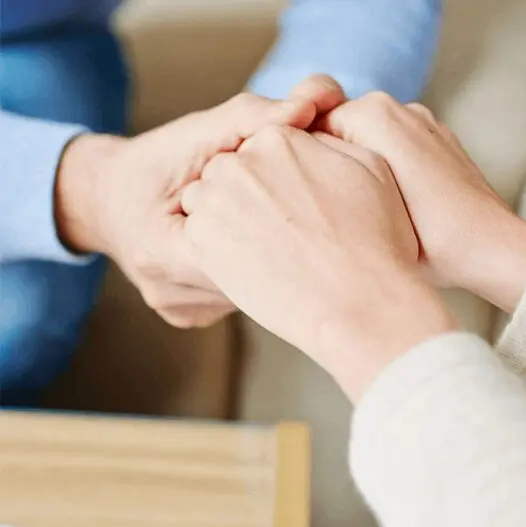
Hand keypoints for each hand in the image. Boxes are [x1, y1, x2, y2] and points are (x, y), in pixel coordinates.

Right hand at [55, 78, 344, 327]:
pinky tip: (253, 249)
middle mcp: (169, 293)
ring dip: (268, 259)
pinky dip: (252, 272)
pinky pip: (238, 298)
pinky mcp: (189, 318)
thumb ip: (252, 118)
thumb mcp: (198, 131)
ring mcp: (180, 311)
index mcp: (161, 250)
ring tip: (273, 230)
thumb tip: (313, 105)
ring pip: (250, 293)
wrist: (108, 201)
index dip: (281, 220)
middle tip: (303, 216)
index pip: (245, 248)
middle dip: (279, 242)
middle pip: (253, 278)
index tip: (308, 201)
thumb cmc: (155, 163)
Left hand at [181, 125, 455, 399]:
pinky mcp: (200, 241)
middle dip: (248, 194)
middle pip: (231, 171)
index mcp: (279, 138)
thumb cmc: (374, 239)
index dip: (278, 179)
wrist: (358, 302)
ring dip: (228, 218)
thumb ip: (327, 143)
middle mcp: (240, 162)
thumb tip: (306, 137)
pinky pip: (199, 235)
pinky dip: (218, 248)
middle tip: (280, 230)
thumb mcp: (369, 167)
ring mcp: (215, 201)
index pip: (262, 147)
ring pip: (208, 201)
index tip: (292, 205)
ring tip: (267, 248)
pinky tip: (252, 264)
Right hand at [320, 93, 525, 311]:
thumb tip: (305, 170)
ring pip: (368, 139)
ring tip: (360, 204)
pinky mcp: (439, 139)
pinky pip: (396, 146)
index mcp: (374, 115)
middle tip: (328, 203)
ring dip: (358, 165)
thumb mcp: (361, 206)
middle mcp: (400, 108)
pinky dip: (386, 166)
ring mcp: (423, 122)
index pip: (313, 125)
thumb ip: (326, 176)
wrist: (491, 247)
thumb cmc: (428, 239)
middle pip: (340, 129)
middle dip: (332, 161)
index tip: (306, 195)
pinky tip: (389, 200)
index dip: (305, 161)